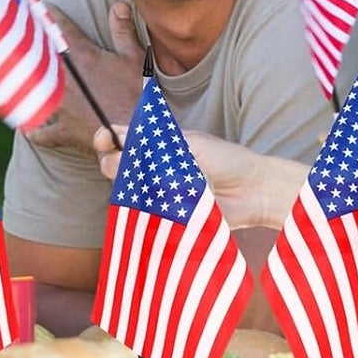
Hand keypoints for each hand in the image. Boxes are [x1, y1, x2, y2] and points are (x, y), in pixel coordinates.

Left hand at [25, 3, 144, 151]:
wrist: (137, 133)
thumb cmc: (138, 94)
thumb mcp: (135, 59)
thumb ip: (123, 31)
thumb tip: (117, 4)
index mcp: (82, 57)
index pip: (60, 28)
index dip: (50, 14)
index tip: (41, 5)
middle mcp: (64, 79)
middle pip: (37, 57)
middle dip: (28, 46)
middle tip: (14, 37)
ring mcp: (61, 105)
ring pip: (32, 93)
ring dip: (24, 87)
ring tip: (14, 82)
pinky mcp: (64, 130)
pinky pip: (43, 133)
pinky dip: (34, 132)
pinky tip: (27, 130)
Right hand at [95, 123, 293, 230]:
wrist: (253, 191)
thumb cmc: (225, 160)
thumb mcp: (189, 143)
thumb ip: (155, 144)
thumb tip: (121, 141)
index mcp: (154, 146)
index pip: (118, 141)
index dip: (106, 139)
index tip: (104, 140)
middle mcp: (150, 169)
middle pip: (113, 166)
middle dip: (118, 164)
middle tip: (137, 166)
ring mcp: (155, 194)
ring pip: (125, 192)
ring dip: (138, 186)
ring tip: (165, 185)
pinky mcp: (164, 217)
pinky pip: (144, 215)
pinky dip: (149, 208)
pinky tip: (165, 204)